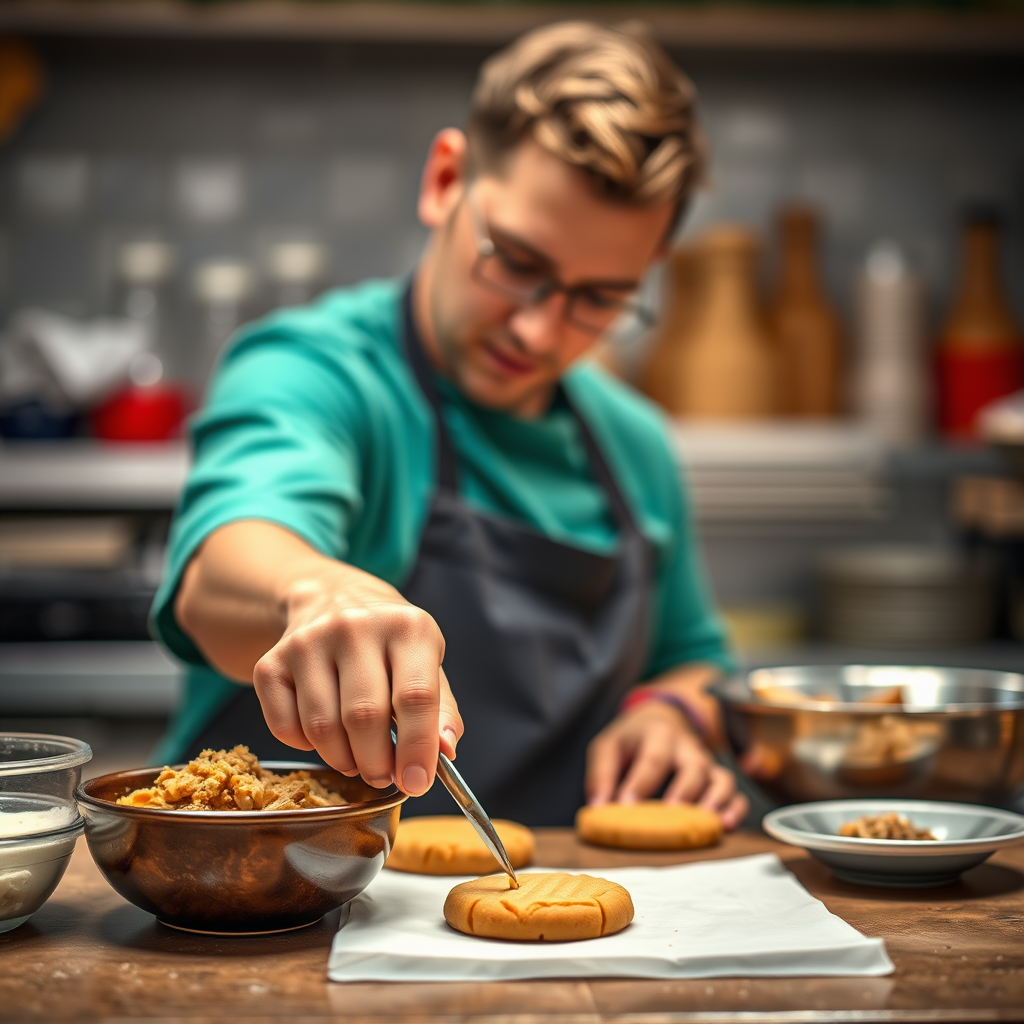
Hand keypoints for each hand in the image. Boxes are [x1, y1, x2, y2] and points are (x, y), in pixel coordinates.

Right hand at [252, 562, 463, 797]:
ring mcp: (308, 642)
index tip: (416, 783)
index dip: (417, 748)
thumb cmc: (389, 644)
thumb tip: (445, 752)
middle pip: (364, 717)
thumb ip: (441, 710)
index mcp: (408, 626)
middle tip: (382, 775)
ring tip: (356, 758)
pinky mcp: (271, 661)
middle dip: (377, 763)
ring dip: (343, 760)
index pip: (415, 696)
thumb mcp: (428, 663)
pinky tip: (323, 734)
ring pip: (322, 728)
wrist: (330, 598)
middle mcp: (355, 626)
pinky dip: (305, 747)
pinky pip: (284, 727)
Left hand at [585, 700, 747, 829]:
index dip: (640, 783)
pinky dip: (735, 808)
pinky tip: (727, 825)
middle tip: (673, 812)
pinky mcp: (716, 777)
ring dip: (717, 800)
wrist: (661, 718)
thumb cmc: (632, 738)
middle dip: (685, 790)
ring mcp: (705, 762)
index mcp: (657, 734)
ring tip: (708, 822)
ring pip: (722, 778)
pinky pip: (735, 792)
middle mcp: (686, 747)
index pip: (652, 758)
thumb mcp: (608, 745)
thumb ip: (601, 774)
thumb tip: (598, 808)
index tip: (626, 805)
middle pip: (694, 766)